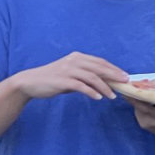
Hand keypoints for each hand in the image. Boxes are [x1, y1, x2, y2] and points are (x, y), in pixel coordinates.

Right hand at [11, 52, 126, 100]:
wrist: (30, 82)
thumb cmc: (53, 79)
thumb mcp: (71, 74)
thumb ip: (86, 76)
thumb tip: (105, 82)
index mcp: (77, 57)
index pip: (100, 62)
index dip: (114, 69)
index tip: (125, 76)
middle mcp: (74, 61)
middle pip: (100, 67)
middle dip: (114, 76)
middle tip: (125, 84)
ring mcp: (68, 70)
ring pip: (93, 77)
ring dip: (105, 87)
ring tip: (112, 96)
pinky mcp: (63, 80)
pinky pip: (81, 86)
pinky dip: (92, 92)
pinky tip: (98, 97)